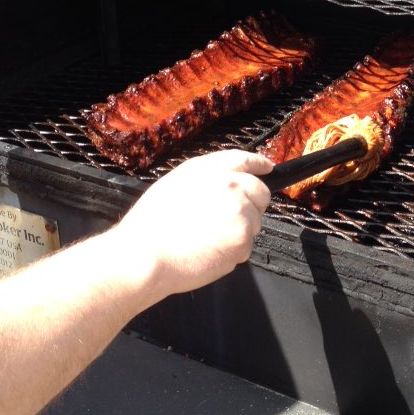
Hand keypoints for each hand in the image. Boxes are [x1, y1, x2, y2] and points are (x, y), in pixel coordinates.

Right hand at [110, 149, 273, 305]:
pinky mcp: (243, 240)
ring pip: (254, 223)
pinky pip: (245, 247)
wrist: (146, 254)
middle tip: (227, 221)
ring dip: (239, 232)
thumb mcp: (176, 183)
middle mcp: (232, 186)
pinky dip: (232, 253)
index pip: (244, 160)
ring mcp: (241, 213)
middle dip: (252, 206)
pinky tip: (208, 253)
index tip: (268, 168)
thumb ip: (207, 178)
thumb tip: (229, 183)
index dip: (258, 165)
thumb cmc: (151, 223)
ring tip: (207, 239)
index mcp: (211, 169)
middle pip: (261, 193)